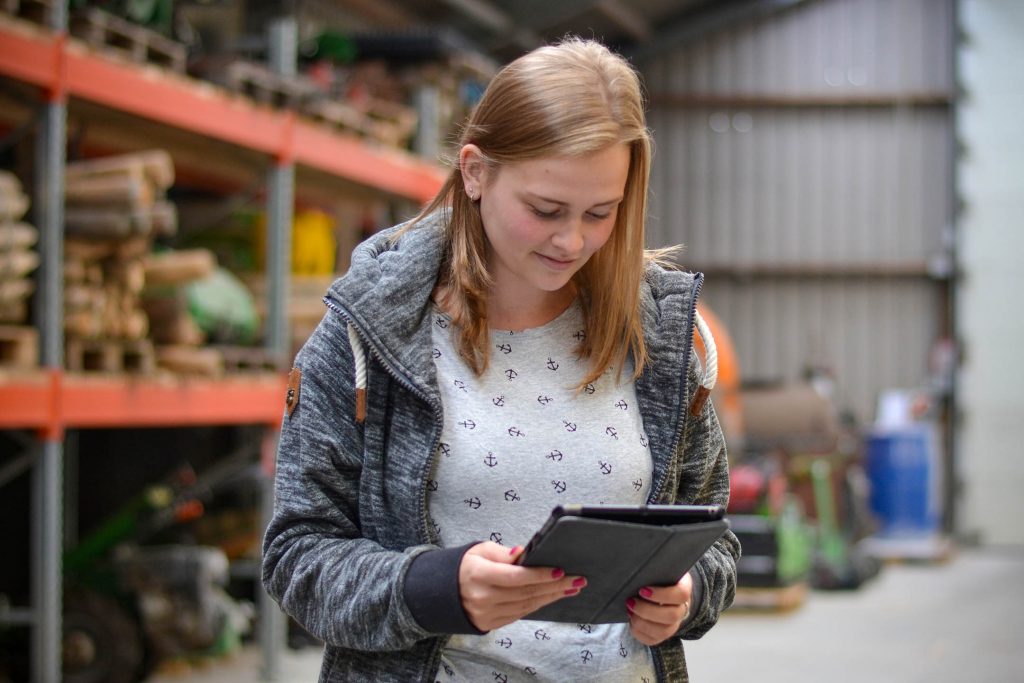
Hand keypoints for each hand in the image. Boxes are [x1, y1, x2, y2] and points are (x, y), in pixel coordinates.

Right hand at [459, 543, 585, 631]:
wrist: (444, 592)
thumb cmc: (466, 565)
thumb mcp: (479, 550)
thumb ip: (502, 552)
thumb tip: (523, 553)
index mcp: (478, 574)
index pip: (515, 576)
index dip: (539, 575)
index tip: (560, 570)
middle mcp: (482, 597)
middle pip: (525, 592)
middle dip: (554, 586)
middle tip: (577, 579)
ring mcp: (487, 613)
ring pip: (526, 605)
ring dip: (551, 597)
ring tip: (571, 588)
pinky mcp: (491, 623)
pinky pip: (520, 614)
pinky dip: (538, 605)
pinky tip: (552, 597)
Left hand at [625, 572, 693, 645]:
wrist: (661, 591)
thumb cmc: (657, 578)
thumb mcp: (659, 569)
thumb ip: (653, 568)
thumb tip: (636, 564)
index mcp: (684, 589)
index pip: (681, 595)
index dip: (662, 595)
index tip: (643, 590)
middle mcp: (682, 610)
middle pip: (671, 616)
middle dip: (647, 610)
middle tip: (630, 601)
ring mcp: (674, 625)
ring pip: (662, 632)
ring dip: (641, 622)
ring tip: (629, 610)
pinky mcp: (662, 635)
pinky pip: (652, 640)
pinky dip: (638, 632)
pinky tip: (631, 620)